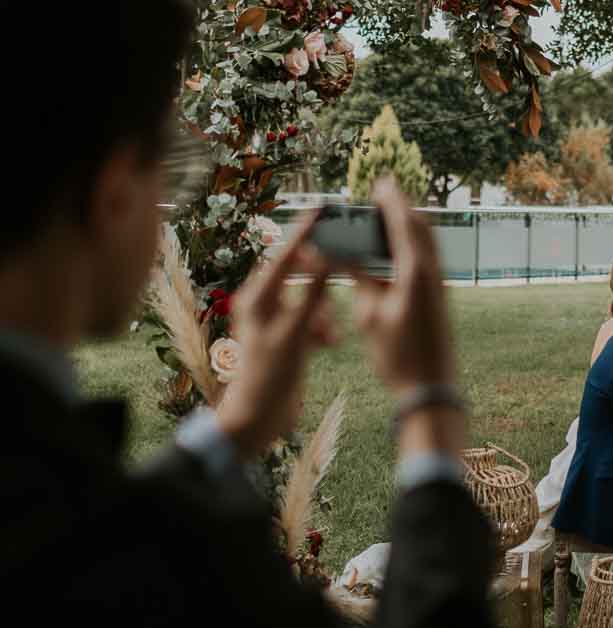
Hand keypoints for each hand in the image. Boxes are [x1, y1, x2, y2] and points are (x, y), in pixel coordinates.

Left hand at [215, 216, 334, 460]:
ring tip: (330, 333)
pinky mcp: (285, 335)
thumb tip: (327, 260)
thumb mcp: (295, 334)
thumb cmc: (269, 377)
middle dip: (320, 282)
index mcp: (256, 297)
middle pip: (297, 273)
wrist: (258, 418)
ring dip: (323, 311)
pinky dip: (321, 326)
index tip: (322, 208)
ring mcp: (274, 319)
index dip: (305, 231)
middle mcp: (262, 303)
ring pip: (308, 297)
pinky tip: (329, 342)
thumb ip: (313, 295)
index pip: (285, 255)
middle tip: (341, 272)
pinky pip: (309, 317)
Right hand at [348, 180, 456, 394]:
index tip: (380, 183)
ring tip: (388, 214)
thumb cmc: (397, 356)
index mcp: (415, 273)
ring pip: (427, 241)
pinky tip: (398, 248)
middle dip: (402, 206)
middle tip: (383, 192)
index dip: (391, 201)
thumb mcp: (370, 317)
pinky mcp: (441, 295)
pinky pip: (427, 256)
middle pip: (420, 226)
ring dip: (410, 223)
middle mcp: (432, 272)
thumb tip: (349, 257)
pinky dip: (413, 243)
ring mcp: (440, 283)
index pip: (403, 224)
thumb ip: (362, 281)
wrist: (431, 389)